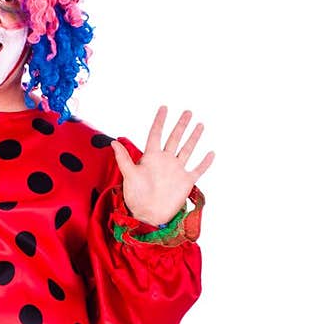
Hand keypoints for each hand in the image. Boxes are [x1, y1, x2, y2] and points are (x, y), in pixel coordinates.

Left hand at [112, 106, 213, 225]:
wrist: (148, 215)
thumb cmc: (136, 197)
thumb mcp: (129, 175)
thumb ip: (123, 158)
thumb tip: (113, 142)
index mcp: (151, 157)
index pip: (156, 134)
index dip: (160, 121)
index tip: (164, 108)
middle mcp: (165, 161)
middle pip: (174, 138)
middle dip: (181, 125)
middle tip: (187, 112)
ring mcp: (176, 170)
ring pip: (187, 150)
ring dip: (193, 138)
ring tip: (199, 125)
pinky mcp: (185, 181)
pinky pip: (198, 169)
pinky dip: (205, 162)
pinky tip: (211, 153)